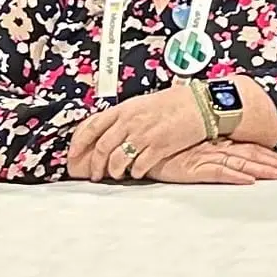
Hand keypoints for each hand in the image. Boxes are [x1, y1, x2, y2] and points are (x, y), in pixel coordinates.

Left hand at [67, 85, 209, 180]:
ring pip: (117, 159)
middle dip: (95, 164)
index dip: (79, 143)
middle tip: (94, 174)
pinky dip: (135, 172)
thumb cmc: (177, 102)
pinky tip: (137, 172)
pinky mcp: (159, 146)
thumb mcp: (145, 103)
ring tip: (116, 174)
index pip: (92, 126)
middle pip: (102, 147)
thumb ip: (126, 117)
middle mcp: (131, 121)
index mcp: (125, 109)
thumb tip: (111, 131)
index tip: (73, 155)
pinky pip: (139, 165)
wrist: (202, 104)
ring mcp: (144, 134)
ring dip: (114, 171)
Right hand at [143, 142, 276, 185]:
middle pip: (250, 154)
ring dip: (261, 169)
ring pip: (239, 163)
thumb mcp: (187, 142)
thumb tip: (222, 147)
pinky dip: (234, 176)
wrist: (137, 144)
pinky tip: (248, 179)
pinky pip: (217, 172)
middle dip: (273, 162)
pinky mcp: (191, 168)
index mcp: (216, 141)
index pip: (248, 147)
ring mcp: (203, 157)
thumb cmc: (161, 145)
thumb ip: (205, 144)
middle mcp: (214, 147)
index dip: (269, 153)